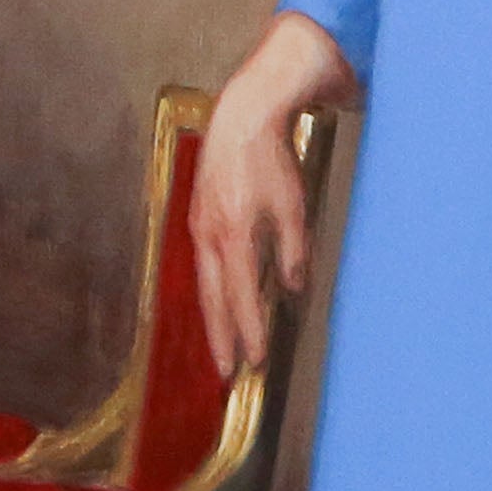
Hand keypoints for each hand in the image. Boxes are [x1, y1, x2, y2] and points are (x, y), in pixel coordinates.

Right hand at [191, 83, 312, 375]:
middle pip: (212, 298)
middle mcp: (208, 235)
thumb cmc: (268, 158)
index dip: (248, 331)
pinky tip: (218, 299)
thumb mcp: (292, 206)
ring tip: (221, 344)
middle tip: (225, 372)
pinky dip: (210, 289)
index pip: (240, 296)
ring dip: (213, 317)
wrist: (240, 118)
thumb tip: (292, 288)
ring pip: (204, 283)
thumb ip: (292, 250)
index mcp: (232, 234)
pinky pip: (203, 263)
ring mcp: (199, 225)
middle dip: (220, 337)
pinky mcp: (198, 216)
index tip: (255, 360)